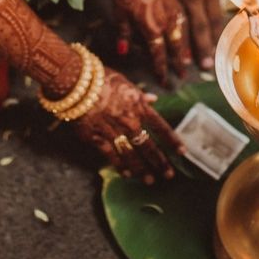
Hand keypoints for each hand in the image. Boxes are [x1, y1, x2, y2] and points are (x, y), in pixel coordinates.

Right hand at [71, 68, 185, 182]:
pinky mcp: (97, 138)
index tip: (182, 152)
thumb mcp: (124, 82)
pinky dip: (120, 166)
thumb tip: (153, 99)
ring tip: (150, 180)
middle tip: (169, 175)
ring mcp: (113, 132)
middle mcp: (129, 122)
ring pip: (132, 156)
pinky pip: (111, 156)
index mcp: (139, 107)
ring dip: (142, 170)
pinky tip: (126, 174)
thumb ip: (139, 95)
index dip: (173, 141)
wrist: (76, 83)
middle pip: (149, 147)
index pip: (161, 127)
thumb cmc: (100, 78)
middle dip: (160, 162)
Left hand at [113, 0, 191, 86]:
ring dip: (188, 49)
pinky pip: (188, 21)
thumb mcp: (120, 11)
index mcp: (150, 28)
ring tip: (192, 60)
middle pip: (175, 48)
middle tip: (184, 76)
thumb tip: (123, 52)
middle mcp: (166, 23)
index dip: (161, 69)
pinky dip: (192, 32)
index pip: (157, 54)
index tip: (165, 81)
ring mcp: (175, 11)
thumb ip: (124, 32)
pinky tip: (195, 34)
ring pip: (185, 36)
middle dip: (178, 63)